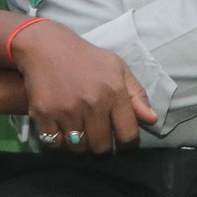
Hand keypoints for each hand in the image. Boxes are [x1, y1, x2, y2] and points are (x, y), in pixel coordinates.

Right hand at [10, 20, 157, 151]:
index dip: (127, 142)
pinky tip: (63, 128)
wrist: (47, 48)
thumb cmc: (88, 59)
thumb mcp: (119, 69)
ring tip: (80, 130)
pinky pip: (54, 143)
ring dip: (80, 143)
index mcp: (114, 92)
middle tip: (98, 134)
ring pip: (78, 148)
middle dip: (102, 144)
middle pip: (101, 146)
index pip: (128, 134)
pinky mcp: (43, 114)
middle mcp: (92, 104)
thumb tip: (152, 120)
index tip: (121, 139)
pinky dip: (59, 140)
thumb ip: (137, 95)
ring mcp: (66, 110)